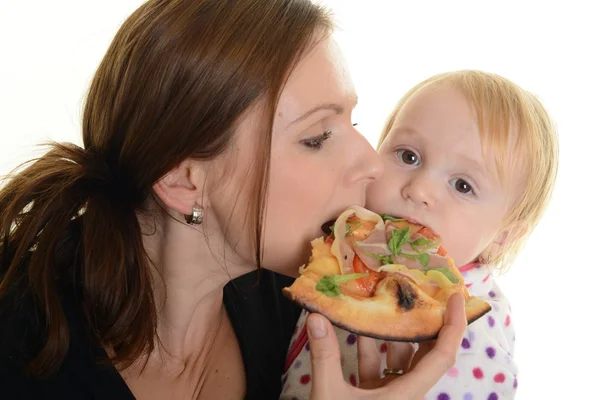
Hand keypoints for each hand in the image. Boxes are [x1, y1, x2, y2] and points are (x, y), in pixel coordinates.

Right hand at [307, 293, 465, 399]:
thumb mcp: (330, 396)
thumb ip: (324, 356)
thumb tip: (316, 317)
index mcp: (407, 395)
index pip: (442, 355)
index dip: (453, 325)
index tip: (454, 297)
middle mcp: (405, 394)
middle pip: (424, 353)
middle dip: (420, 322)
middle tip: (414, 292)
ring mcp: (390, 398)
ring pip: (398, 359)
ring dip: (388, 333)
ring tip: (381, 303)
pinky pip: (378, 370)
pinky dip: (369, 350)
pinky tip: (356, 330)